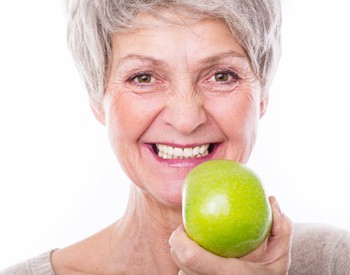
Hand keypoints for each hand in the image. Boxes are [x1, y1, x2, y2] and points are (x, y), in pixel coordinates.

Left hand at [169, 196, 292, 274]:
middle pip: (179, 261)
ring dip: (181, 254)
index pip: (191, 257)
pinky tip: (196, 256)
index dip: (179, 238)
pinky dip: (186, 265)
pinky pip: (184, 274)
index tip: (184, 225)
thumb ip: (281, 230)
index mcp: (228, 274)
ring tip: (193, 244)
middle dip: (177, 242)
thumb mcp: (280, 258)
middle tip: (187, 230)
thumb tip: (272, 201)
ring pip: (180, 270)